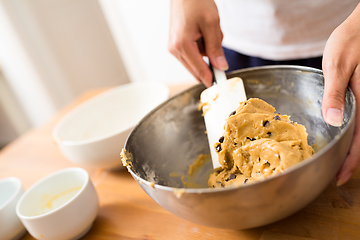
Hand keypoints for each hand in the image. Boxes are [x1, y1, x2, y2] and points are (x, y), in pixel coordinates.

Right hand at [168, 0, 227, 86]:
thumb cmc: (195, 2)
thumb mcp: (211, 23)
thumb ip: (216, 48)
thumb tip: (221, 66)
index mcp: (182, 45)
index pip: (199, 70)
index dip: (211, 78)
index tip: (220, 85)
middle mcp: (175, 49)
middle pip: (196, 68)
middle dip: (209, 59)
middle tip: (214, 39)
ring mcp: (173, 47)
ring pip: (195, 61)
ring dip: (206, 51)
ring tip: (206, 31)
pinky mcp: (175, 44)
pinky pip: (192, 53)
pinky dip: (200, 46)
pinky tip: (201, 32)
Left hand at [322, 3, 359, 185]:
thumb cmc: (352, 41)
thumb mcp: (338, 65)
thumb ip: (335, 93)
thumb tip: (333, 121)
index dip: (350, 162)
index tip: (339, 177)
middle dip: (350, 160)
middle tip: (335, 174)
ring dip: (352, 148)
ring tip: (337, 161)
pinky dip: (353, 133)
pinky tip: (341, 135)